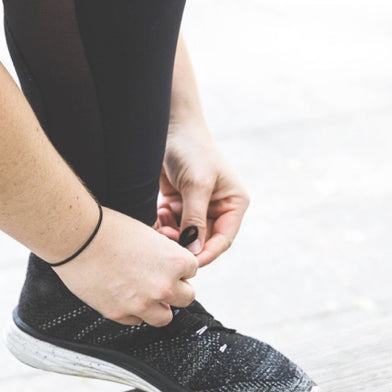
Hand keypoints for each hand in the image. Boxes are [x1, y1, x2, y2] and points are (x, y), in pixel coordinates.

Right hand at [54, 208, 197, 326]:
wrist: (77, 238)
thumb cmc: (108, 229)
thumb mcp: (148, 235)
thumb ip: (164, 254)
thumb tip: (169, 266)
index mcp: (176, 262)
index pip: (192, 272)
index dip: (177, 267)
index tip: (164, 264)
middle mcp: (164, 286)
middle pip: (186, 298)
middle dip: (174, 289)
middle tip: (158, 280)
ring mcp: (142, 304)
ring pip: (164, 317)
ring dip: (158, 306)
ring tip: (144, 293)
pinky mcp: (119, 314)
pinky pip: (135, 320)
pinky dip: (133, 311)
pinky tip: (123, 296)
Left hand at [154, 122, 249, 266]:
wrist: (169, 128)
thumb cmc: (191, 150)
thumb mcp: (197, 184)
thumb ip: (195, 219)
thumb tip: (194, 250)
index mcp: (233, 204)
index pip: (222, 240)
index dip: (206, 254)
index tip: (188, 263)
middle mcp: (216, 209)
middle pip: (201, 241)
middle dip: (184, 244)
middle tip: (167, 240)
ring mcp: (195, 209)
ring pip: (183, 237)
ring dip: (171, 235)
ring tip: (161, 220)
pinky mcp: (177, 205)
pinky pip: (169, 227)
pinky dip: (162, 226)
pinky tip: (158, 214)